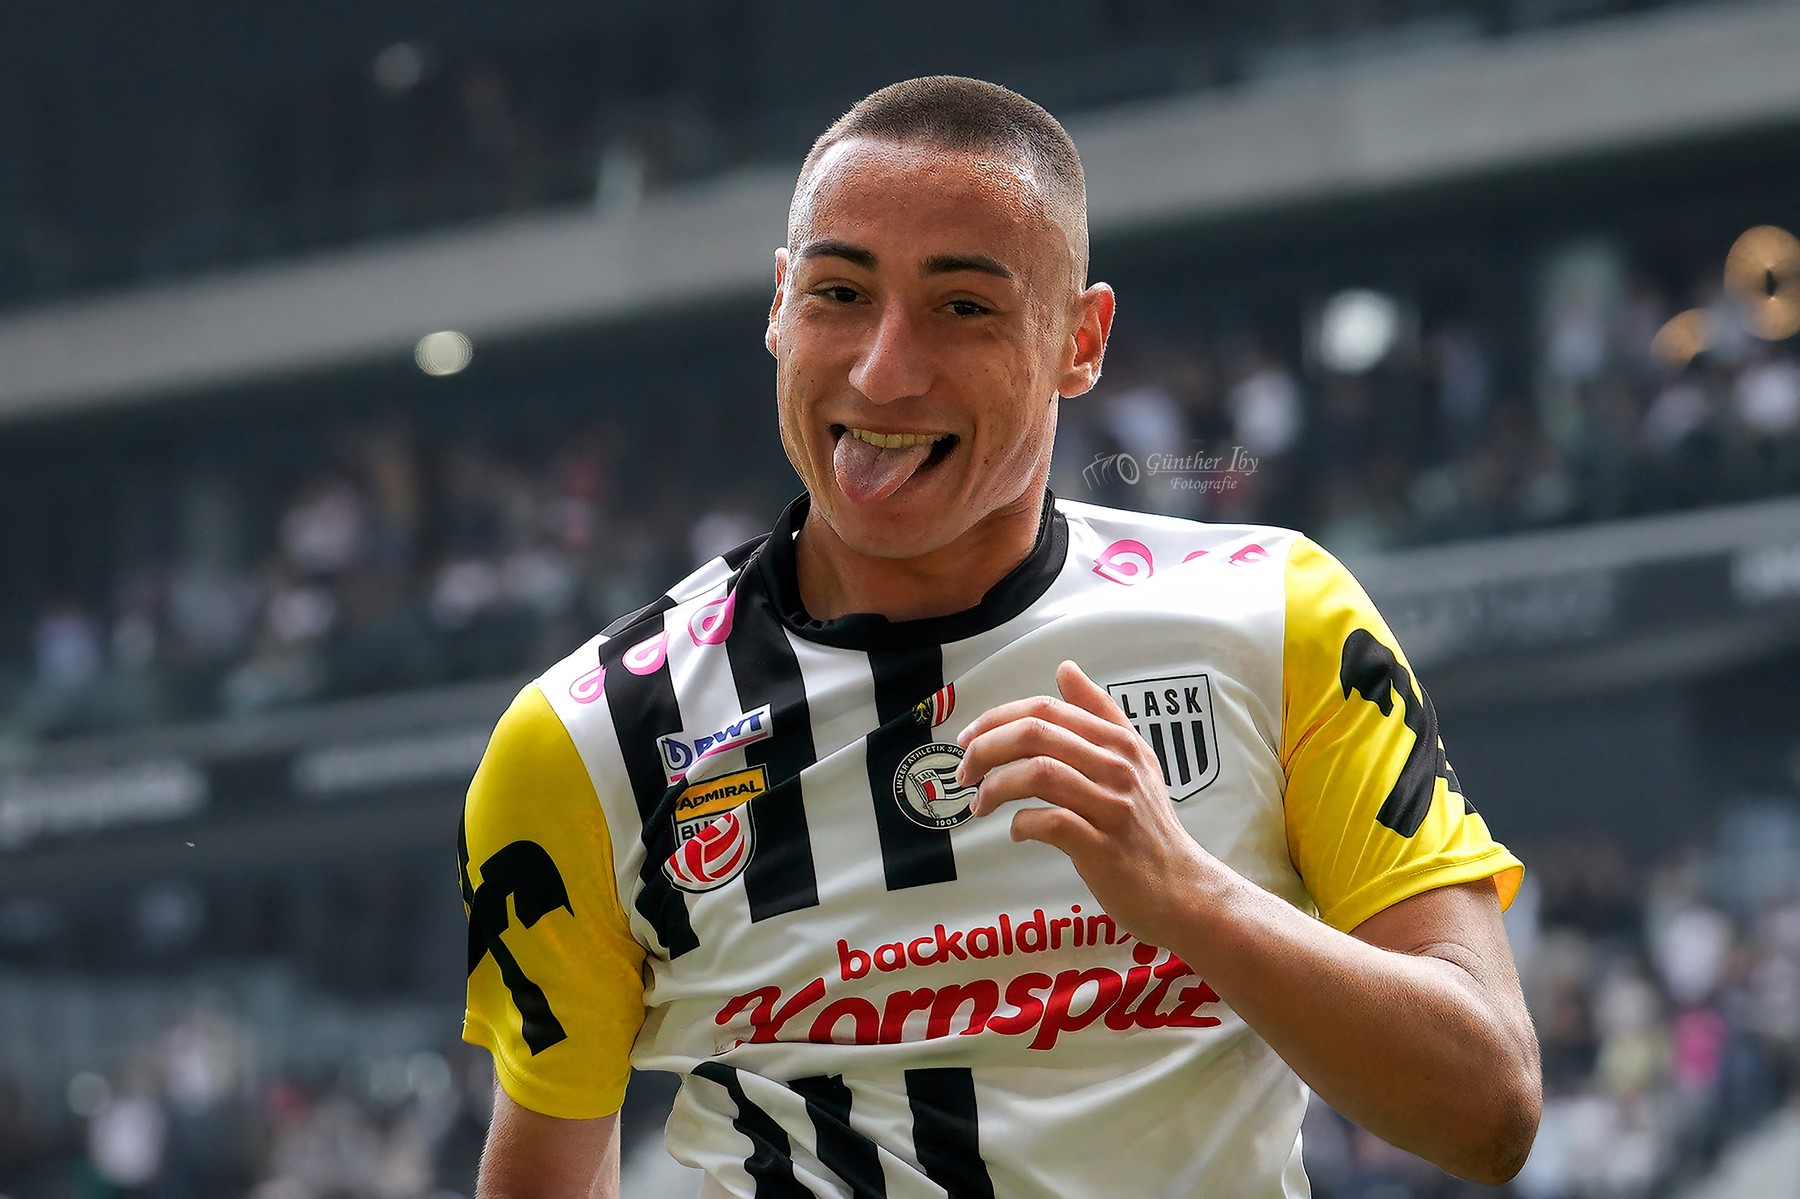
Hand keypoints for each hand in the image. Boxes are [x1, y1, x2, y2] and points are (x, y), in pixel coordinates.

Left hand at [955, 660, 1214, 946]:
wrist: (1181, 888)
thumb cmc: (1148, 825)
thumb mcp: (1134, 758)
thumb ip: (1099, 712)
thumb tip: (1066, 668)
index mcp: (1119, 742)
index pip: (1047, 709)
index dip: (997, 718)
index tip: (970, 737)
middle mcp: (1117, 767)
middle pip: (1036, 734)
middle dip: (986, 748)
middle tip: (965, 770)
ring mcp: (1111, 807)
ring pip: (1038, 773)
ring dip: (995, 786)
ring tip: (981, 803)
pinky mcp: (1103, 847)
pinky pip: (1049, 822)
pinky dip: (1021, 824)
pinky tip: (1017, 831)